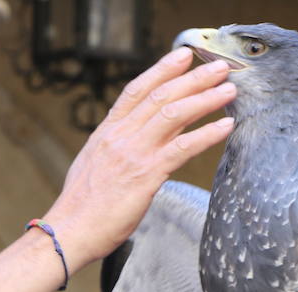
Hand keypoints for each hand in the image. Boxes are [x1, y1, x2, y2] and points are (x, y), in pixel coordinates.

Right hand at [41, 47, 235, 269]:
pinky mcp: (145, 175)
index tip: (182, 55)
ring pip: (174, 114)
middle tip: (219, 67)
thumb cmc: (81, 208)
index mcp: (107, 132)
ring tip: (229, 90)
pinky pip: (182, 148)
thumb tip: (132, 143)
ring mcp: (133, 153)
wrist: (68, 231)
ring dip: (205, 99)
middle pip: (161, 96)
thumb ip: (114, 149)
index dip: (161, 69)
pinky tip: (225, 127)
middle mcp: (120, 136)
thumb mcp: (94, 166)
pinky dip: (207, 135)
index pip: (137, 90)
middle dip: (193, 78)